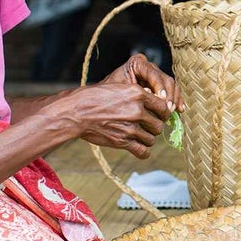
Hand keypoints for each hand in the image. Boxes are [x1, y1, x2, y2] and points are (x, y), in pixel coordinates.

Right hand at [65, 54, 184, 157]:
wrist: (77, 112)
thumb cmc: (96, 98)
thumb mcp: (119, 88)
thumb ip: (138, 95)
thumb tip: (156, 101)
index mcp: (138, 94)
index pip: (163, 106)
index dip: (163, 112)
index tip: (159, 115)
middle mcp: (137, 110)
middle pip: (159, 124)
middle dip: (155, 126)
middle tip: (148, 126)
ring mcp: (130, 127)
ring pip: (152, 138)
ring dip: (148, 138)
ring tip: (140, 135)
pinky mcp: (122, 141)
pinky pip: (143, 151)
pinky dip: (144, 152)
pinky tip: (140, 148)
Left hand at [103, 53, 184, 113]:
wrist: (105, 98)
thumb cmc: (109, 95)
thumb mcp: (120, 92)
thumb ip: (136, 93)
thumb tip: (153, 97)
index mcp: (137, 63)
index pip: (153, 73)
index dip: (159, 87)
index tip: (161, 100)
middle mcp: (148, 66)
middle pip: (165, 78)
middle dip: (168, 95)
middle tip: (168, 109)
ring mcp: (156, 74)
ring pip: (171, 84)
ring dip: (174, 98)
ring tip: (171, 111)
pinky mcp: (160, 84)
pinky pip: (172, 89)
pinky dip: (176, 99)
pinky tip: (180, 109)